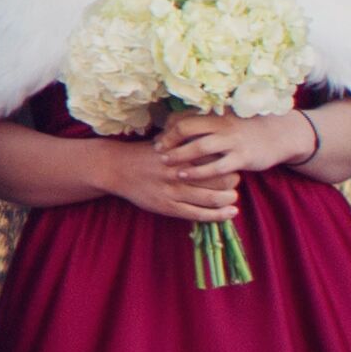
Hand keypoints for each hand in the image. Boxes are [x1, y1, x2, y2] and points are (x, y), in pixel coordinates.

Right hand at [113, 130, 249, 225]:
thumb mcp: (164, 140)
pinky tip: (229, 214)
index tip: (232, 163)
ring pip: (210, 197)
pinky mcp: (167, 206)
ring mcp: (173, 191)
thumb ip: (186, 141)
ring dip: (228, 199)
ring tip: (233, 198)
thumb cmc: (144, 153)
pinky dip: (217, 215)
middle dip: (232, 181)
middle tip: (234, 180)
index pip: (214, 158)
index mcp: (180, 153)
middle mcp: (179, 171)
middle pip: (217, 178)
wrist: (116, 168)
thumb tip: (210, 136)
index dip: (228, 162)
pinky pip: (197, 214)